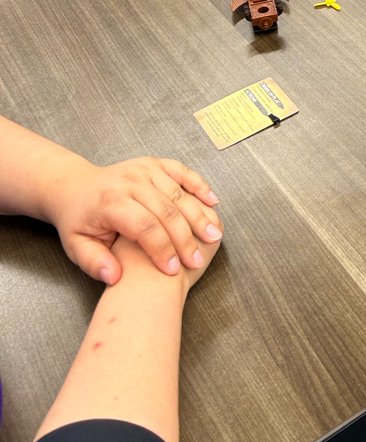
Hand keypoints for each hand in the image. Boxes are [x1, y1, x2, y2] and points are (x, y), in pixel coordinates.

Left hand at [47, 155, 221, 284]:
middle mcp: (130, 181)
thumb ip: (94, 263)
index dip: (161, 249)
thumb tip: (114, 278)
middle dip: (184, 237)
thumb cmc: (79, 221)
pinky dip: (199, 185)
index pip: (144, 226)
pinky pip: (181, 171)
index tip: (172, 271)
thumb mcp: (76, 246)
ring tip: (214, 236)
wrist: (76, 187)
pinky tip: (212, 202)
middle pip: (166, 210)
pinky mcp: (154, 163)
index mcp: (111, 202)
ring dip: (198, 215)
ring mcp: (144, 168)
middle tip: (197, 259)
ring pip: (178, 193)